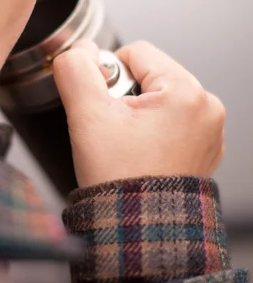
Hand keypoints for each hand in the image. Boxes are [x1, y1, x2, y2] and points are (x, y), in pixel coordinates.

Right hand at [53, 41, 224, 187]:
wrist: (138, 233)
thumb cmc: (121, 181)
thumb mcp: (87, 116)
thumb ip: (75, 70)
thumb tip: (77, 49)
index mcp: (187, 93)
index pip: (135, 52)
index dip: (108, 75)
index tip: (103, 108)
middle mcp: (206, 109)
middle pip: (148, 74)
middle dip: (122, 96)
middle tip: (114, 130)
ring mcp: (207, 130)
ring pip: (156, 98)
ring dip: (134, 114)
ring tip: (126, 144)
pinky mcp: (202, 148)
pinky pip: (169, 121)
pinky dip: (150, 130)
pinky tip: (139, 152)